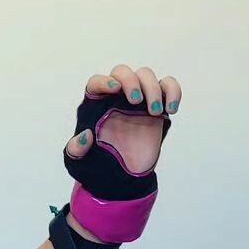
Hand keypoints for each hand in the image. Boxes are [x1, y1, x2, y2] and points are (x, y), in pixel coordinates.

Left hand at [65, 65, 181, 174]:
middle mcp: (116, 97)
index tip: (114, 89)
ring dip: (153, 89)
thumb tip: (86, 135)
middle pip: (123, 72)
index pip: (96, 82)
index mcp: (96, 105)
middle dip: (131, 81)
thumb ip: (76, 150)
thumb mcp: (79, 162)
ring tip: (155, 112)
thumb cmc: (98, 164)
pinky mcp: (157, 103)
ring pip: (146, 75)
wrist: (121, 176)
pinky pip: (168, 86)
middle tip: (136, 102)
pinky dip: (173, 91)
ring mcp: (138, 98)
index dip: (104, 81)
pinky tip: (171, 109)